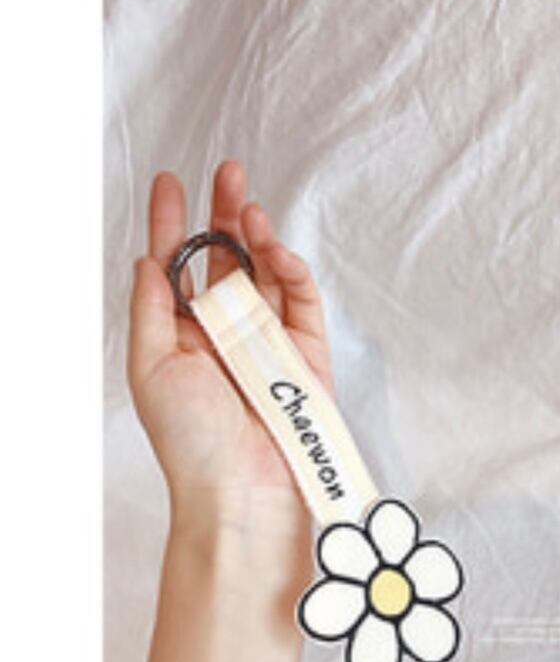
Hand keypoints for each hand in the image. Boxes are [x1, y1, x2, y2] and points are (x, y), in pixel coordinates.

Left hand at [128, 161, 331, 528]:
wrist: (242, 490)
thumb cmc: (190, 441)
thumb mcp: (149, 368)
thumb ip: (152, 310)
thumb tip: (151, 259)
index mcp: (183, 338)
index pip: (178, 269)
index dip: (173, 224)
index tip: (169, 183)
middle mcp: (225, 335)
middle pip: (226, 261)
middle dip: (225, 215)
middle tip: (227, 171)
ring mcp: (268, 342)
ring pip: (267, 275)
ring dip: (258, 237)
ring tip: (249, 207)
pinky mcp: (307, 355)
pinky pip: (302, 303)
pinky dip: (293, 273)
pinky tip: (275, 251)